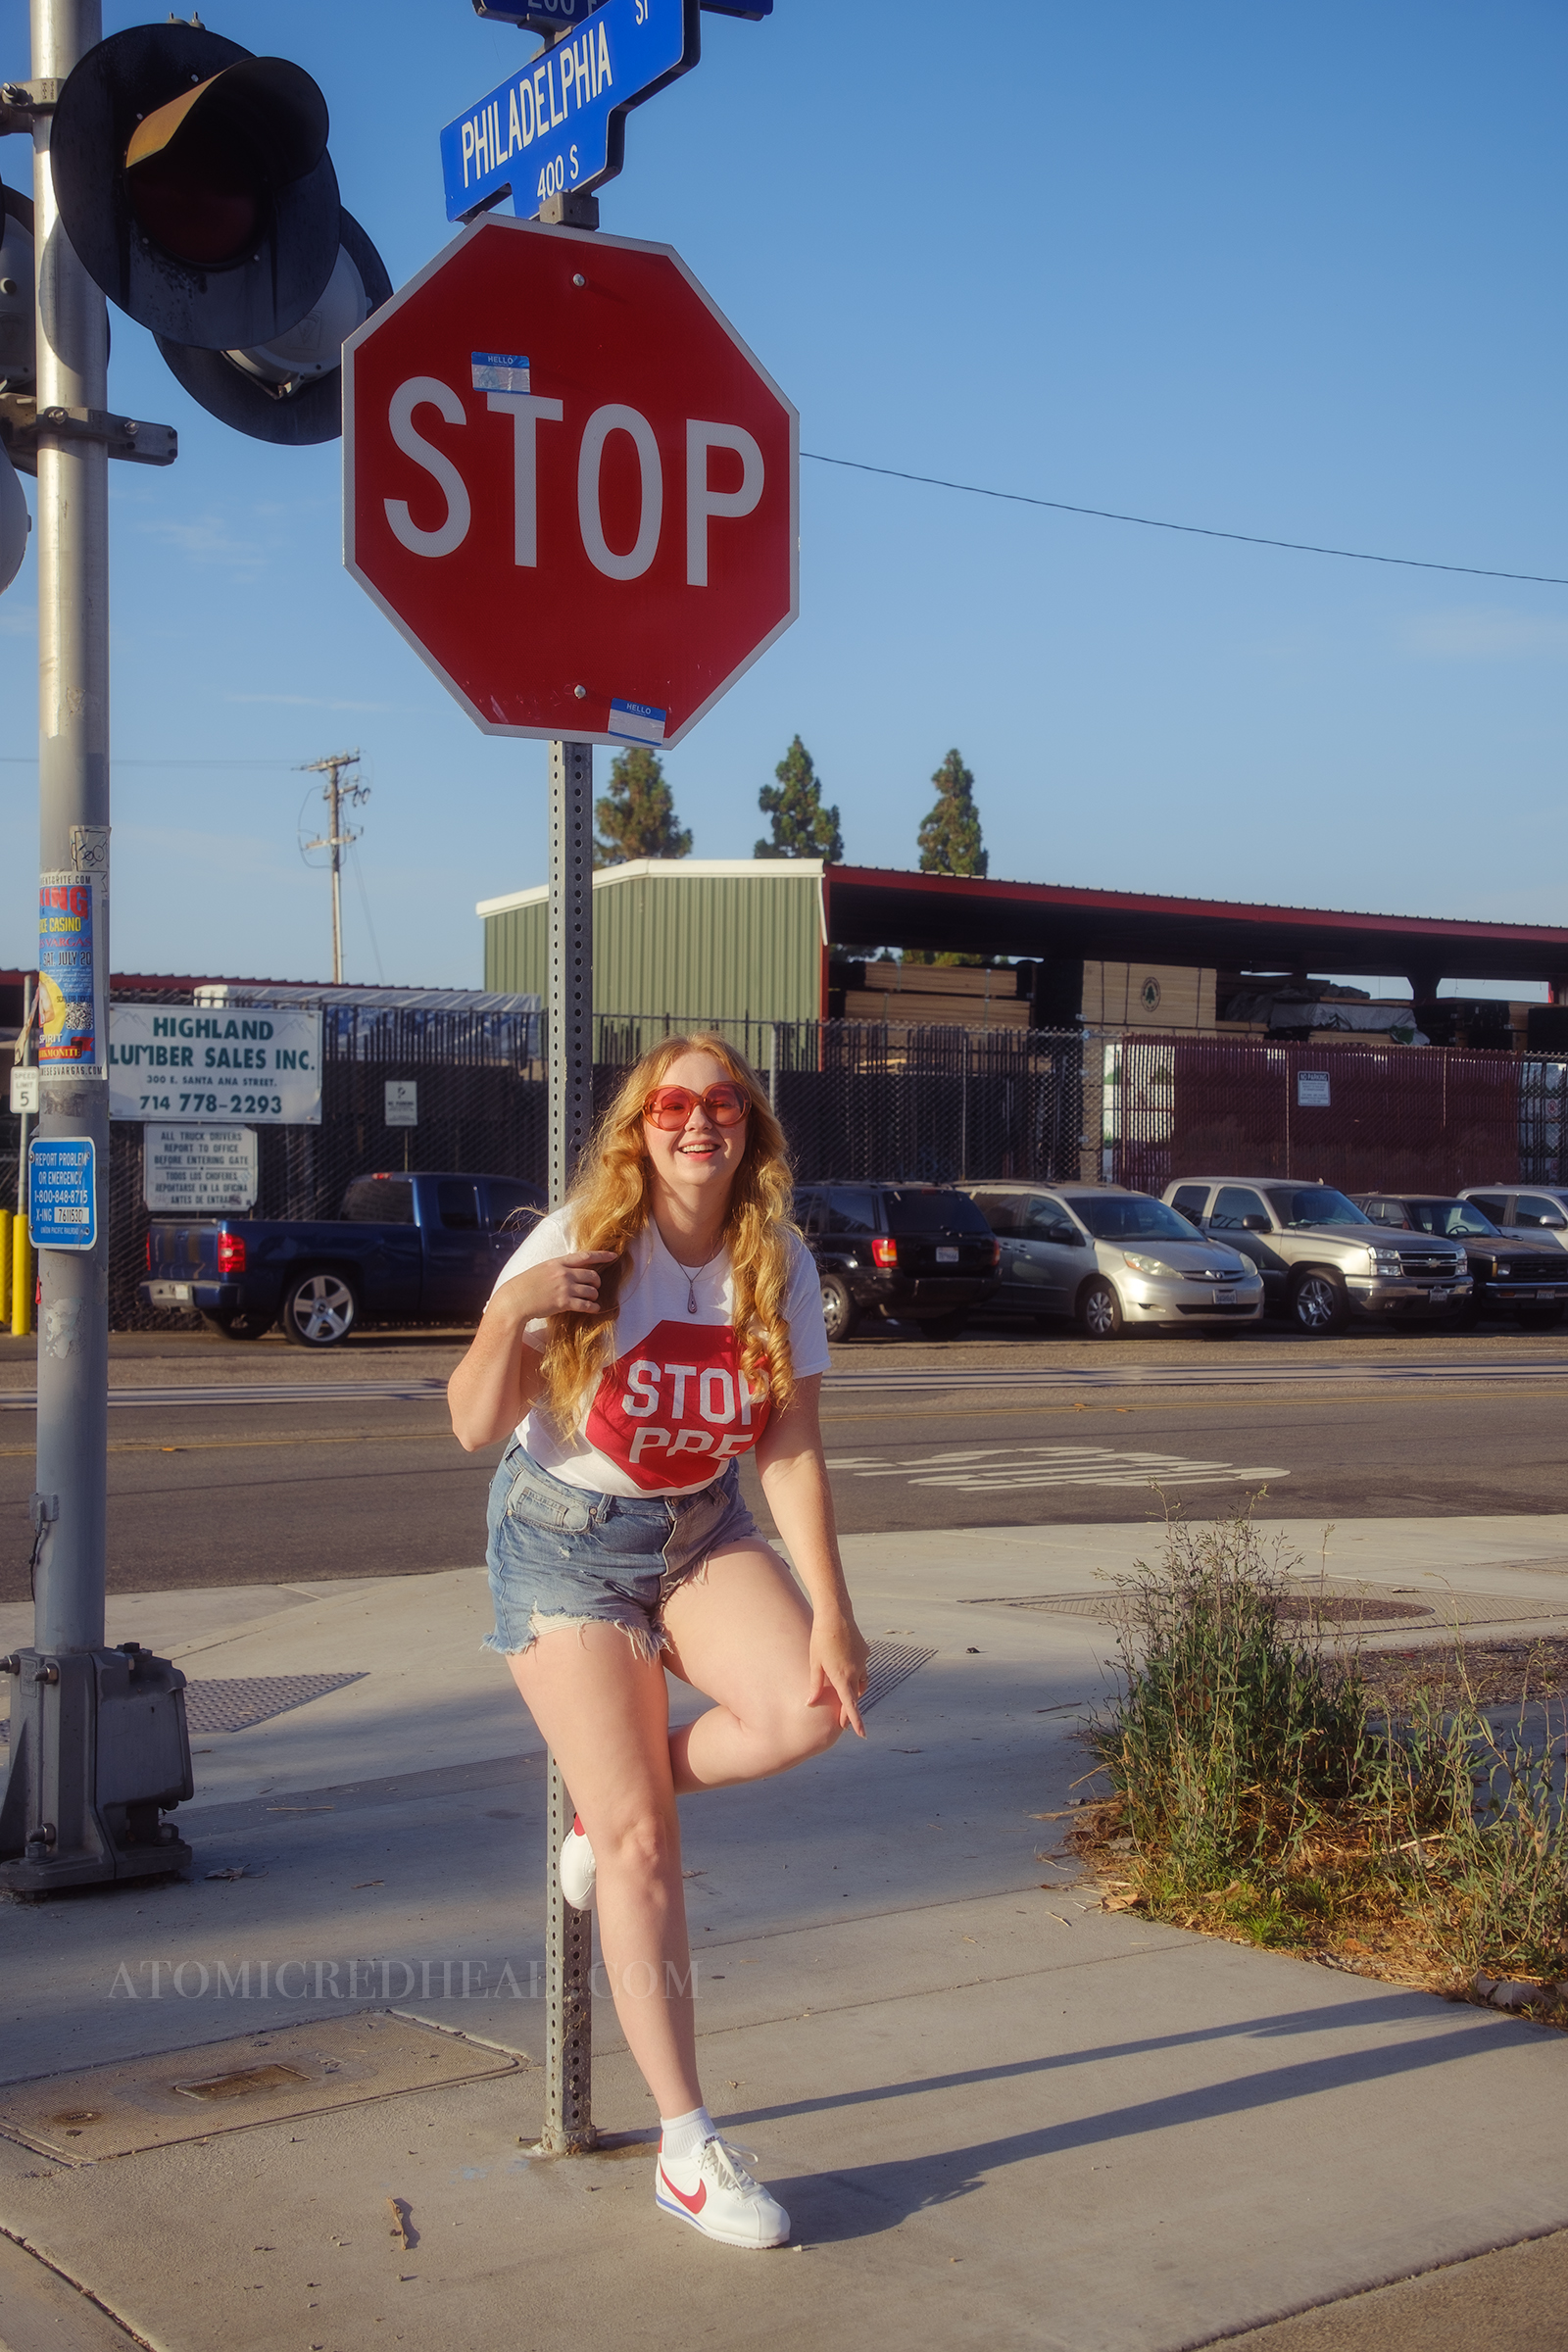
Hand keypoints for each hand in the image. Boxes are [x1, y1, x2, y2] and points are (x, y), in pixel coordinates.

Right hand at [494, 1251, 617, 1322]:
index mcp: (557, 1262)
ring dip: (594, 1296)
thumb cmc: (525, 1285)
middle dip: (597, 1282)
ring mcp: (564, 1288)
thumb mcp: (542, 1270)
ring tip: (591, 1299)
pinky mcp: (563, 1302)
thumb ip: (557, 1268)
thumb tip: (571, 1271)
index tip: (613, 1256)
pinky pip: (586, 1305)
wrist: (514, 1299)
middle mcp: (563, 1273)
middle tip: (595, 1287)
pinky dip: (593, 1307)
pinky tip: (594, 1309)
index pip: (585, 1256)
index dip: (601, 1255)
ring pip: (591, 1291)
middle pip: (592, 1275)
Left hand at [807, 1610, 870, 1738]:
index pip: (850, 1704)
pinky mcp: (865, 1652)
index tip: (862, 1734)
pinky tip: (845, 1664)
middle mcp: (855, 1671)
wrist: (836, 1614)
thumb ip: (815, 1685)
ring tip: (842, 1691)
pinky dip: (856, 1672)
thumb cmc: (820, 1639)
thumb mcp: (815, 1663)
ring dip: (854, 1690)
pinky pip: (862, 1667)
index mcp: (841, 1676)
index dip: (856, 1720)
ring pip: (861, 1682)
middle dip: (850, 1708)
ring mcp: (862, 1661)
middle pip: (856, 1695)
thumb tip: (810, 1703)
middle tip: (842, 1722)